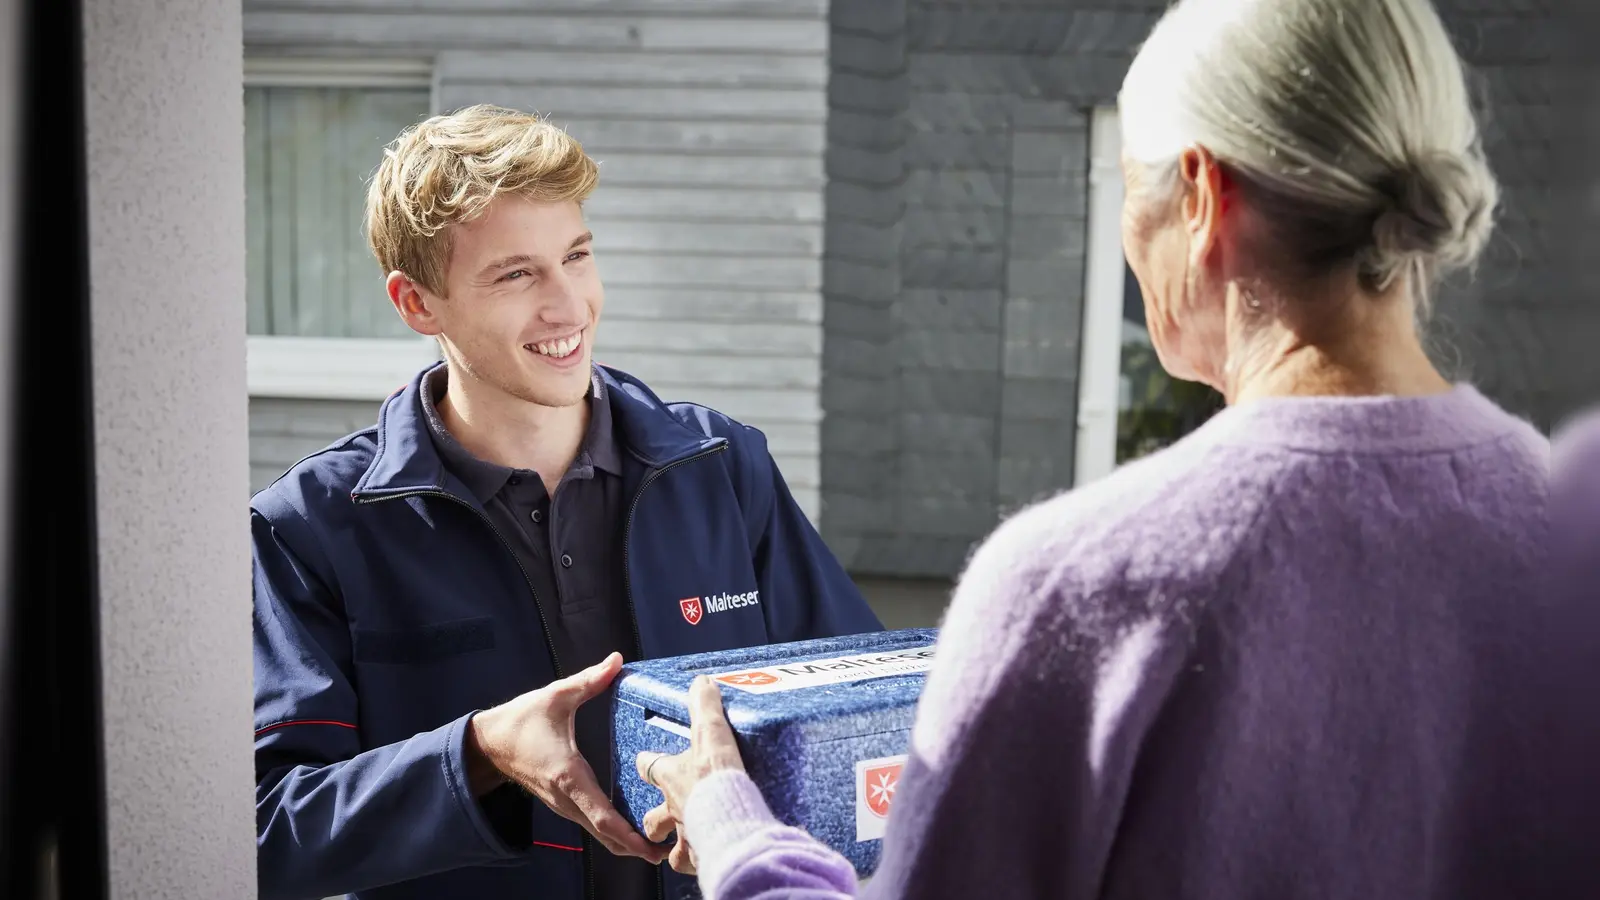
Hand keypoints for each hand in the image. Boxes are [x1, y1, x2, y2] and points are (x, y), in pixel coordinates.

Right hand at [467, 652, 666, 862]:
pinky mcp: (563, 803)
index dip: (628, 835)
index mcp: (568, 776)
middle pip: (605, 835)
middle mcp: (567, 798)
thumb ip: (589, 680)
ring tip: (659, 843)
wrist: (488, 744)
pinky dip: (613, 832)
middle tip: (669, 850)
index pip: (601, 816)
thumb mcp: (555, 696)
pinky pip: (591, 823)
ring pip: (598, 833)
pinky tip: (635, 826)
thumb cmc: (520, 721)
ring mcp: (564, 805)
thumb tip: (616, 660)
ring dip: (626, 842)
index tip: (652, 845)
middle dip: (636, 847)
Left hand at [635, 676, 745, 873]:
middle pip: (652, 817)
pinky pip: (688, 863)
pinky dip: (692, 862)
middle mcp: (672, 808)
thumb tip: (701, 682)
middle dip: (653, 819)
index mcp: (670, 776)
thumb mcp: (711, 732)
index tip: (645, 761)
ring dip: (669, 846)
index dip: (647, 763)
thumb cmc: (716, 777)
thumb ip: (705, 706)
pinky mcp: (697, 855)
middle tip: (659, 816)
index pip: (649, 767)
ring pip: (666, 846)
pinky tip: (700, 860)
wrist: (729, 818)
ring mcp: (683, 834)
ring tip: (677, 845)